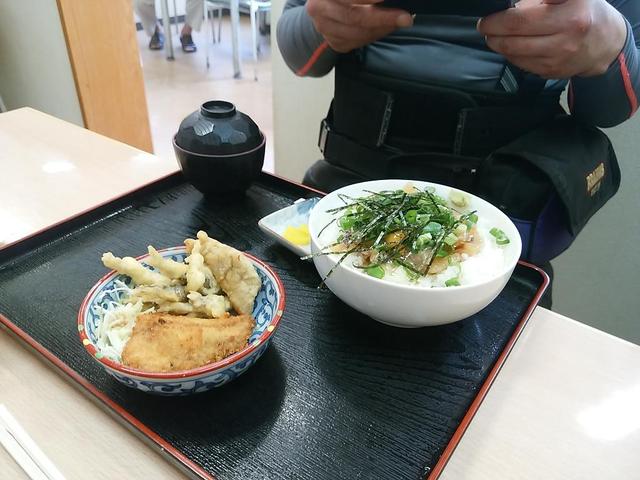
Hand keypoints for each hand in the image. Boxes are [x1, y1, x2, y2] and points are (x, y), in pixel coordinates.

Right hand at [306, 0, 412, 52]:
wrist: (323, 6)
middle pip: (353, 17)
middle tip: (405, 18)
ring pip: (358, 33)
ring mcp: (325, 30)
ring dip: (382, 28)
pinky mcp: (334, 43)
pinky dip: (376, 35)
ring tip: (399, 21)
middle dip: (383, 18)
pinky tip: (386, 27)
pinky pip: (359, 42)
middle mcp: (319, 10)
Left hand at [477, 0, 627, 78]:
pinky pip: (521, 64)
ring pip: (513, 53)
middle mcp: (565, 39)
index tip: (487, 19)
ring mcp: (558, 59)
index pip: (521, 19)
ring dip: (498, 44)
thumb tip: (512, 7)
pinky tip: (511, 46)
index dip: (498, 20)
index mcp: (570, 15)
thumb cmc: (584, 12)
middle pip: (513, 38)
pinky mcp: (552, 72)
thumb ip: (540, 0)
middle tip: (485, 26)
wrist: (606, 43)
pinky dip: (511, 54)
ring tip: (494, 36)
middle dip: (492, 32)